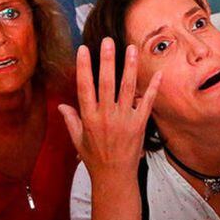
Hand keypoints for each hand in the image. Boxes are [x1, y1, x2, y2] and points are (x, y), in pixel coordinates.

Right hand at [58, 39, 161, 177]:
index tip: (83, 50)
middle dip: (107, 60)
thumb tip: (62, 106)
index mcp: (89, 117)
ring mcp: (124, 119)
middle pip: (106, 82)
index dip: (83, 67)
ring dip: (129, 67)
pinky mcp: (139, 124)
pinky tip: (158, 73)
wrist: (114, 177)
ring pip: (127, 88)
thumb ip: (71, 120)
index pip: (84, 87)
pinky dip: (153, 88)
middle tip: (108, 41)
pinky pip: (147, 103)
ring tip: (131, 49)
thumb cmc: (94, 159)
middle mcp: (106, 116)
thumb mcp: (77, 139)